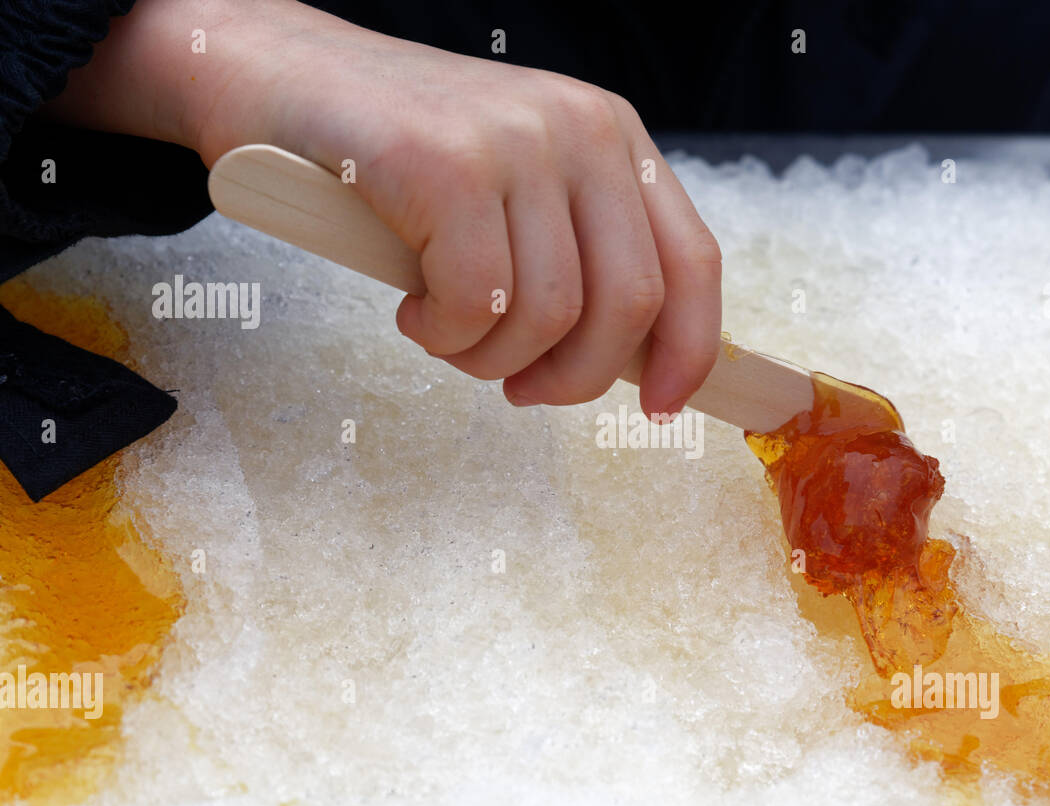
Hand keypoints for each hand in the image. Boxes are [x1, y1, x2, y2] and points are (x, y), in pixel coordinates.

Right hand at [49, 0, 722, 415]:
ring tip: (448, 333)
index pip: (693, 262)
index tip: (660, 408)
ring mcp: (515, 140)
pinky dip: (444, 335)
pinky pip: (476, 304)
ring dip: (491, 358)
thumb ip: (578, 256)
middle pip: (629, 307)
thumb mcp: (517, 192)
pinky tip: (414, 311)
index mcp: (614, 138)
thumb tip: (634, 363)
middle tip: (520, 387)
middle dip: (577, 377)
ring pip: (549, 316)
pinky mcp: (446, 164)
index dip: (690, 350)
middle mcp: (581, 129)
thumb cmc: (398, 158)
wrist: (277, 74)